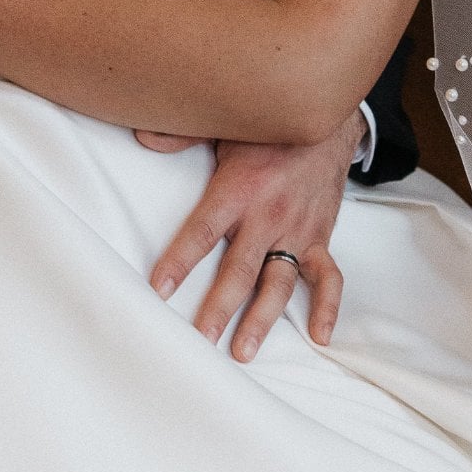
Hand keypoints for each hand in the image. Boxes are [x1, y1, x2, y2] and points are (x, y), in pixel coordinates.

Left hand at [147, 112, 360, 360]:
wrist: (328, 120)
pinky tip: (319, 335)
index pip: (203, 231)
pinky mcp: (320, 238)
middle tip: (201, 339)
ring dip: (261, 319)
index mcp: (239, 189)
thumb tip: (142, 137)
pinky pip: (328, 277)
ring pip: (278, 282)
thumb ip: (182, 134)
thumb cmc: (269, 126)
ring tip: (243, 351)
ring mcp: (297, 230)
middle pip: (239, 270)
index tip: (159, 289)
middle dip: (219, 307)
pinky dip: (326, 307)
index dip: (180, 261)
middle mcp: (268, 215)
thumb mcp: (224, 124)